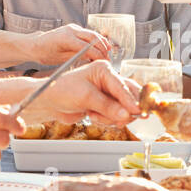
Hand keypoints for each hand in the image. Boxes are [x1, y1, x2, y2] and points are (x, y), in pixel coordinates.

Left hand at [25, 60, 140, 125]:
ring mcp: (108, 93)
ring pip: (123, 109)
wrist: (51, 102)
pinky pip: (115, 116)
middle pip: (128, 97)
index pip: (122, 86)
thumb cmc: (63, 91)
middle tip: (123, 119)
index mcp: (104, 69)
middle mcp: (109, 80)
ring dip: (111, 117)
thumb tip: (126, 114)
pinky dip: (106, 120)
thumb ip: (107, 106)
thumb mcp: (85, 97)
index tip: (139, 111)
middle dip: (123, 110)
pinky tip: (93, 116)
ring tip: (94, 115)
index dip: (130, 100)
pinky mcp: (106, 105)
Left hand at [33, 24, 111, 65]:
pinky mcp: (74, 29)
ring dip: (102, 43)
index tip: (104, 62)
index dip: (97, 54)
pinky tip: (103, 46)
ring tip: (108, 54)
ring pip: (92, 34)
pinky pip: (89, 34)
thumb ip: (77, 56)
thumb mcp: (61, 59)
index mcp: (66, 38)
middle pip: (93, 37)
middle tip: (108, 59)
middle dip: (102, 48)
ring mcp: (73, 28)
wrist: (35, 44)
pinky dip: (97, 40)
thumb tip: (93, 58)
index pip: (87, 46)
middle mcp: (71, 30)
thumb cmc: (45, 53)